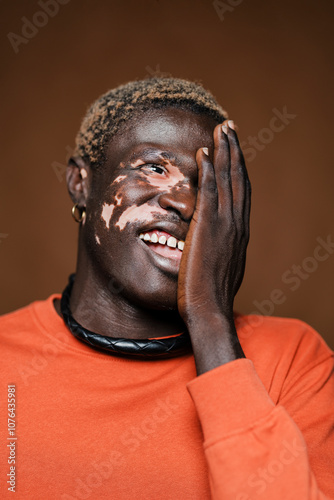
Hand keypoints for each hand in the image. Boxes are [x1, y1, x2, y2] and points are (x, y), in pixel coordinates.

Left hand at [177, 120, 250, 326]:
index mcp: (240, 231)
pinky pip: (210, 192)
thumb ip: (223, 249)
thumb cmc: (213, 294)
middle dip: (234, 151)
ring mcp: (225, 224)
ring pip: (228, 180)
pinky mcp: (208, 227)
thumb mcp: (224, 267)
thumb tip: (220, 244)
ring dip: (224, 152)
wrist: (210, 309)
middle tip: (229, 128)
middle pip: (239, 179)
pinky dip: (209, 170)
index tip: (233, 150)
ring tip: (221, 130)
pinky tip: (205, 152)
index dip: (238, 168)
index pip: (241, 192)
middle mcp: (237, 223)